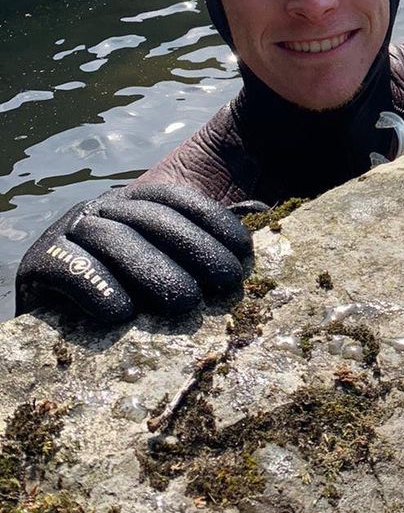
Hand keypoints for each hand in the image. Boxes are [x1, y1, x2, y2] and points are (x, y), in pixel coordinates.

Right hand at [15, 183, 264, 323]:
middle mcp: (101, 207)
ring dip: (152, 269)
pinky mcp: (37, 261)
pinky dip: (94, 286)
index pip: (177, 198)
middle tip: (226, 281)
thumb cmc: (121, 289)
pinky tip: (121, 312)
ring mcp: (68, 230)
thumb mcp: (162, 258)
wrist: (48, 314)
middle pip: (151, 218)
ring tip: (185, 301)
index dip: (213, 221)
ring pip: (113, 240)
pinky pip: (66, 266)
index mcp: (132, 199)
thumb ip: (200, 242)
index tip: (244, 253)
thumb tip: (257, 230)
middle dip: (194, 248)